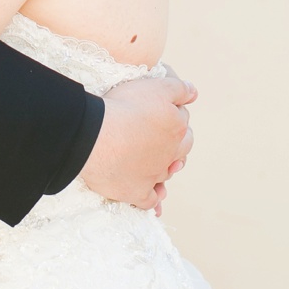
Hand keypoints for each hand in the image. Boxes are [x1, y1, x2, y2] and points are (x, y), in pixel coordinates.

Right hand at [79, 73, 197, 211]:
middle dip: (174, 145)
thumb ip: (178, 89)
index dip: (172, 118)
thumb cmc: (122, 108)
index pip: (182, 125)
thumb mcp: (154, 87)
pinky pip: (150, 201)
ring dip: (163, 169)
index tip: (156, 115)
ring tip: (154, 165)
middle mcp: (170, 154)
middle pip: (179, 151)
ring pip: (166, 174)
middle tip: (159, 140)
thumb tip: (194, 93)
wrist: (93, 134)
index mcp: (176, 129)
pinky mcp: (136, 192)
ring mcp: (154, 175)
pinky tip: (152, 196)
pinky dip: (153, 199)